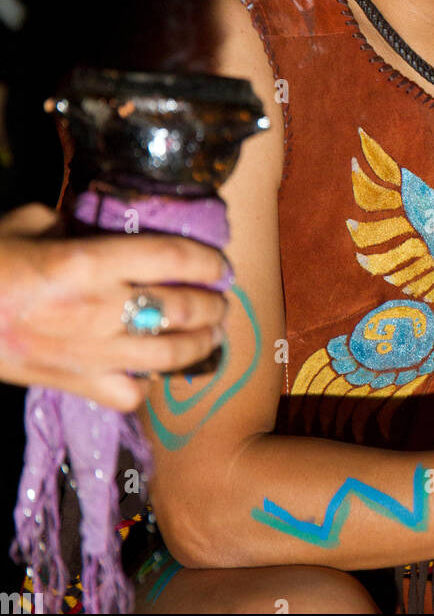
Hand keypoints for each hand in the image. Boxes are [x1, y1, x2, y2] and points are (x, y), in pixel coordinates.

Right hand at [0, 203, 228, 409]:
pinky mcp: (72, 384)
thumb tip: (113, 226)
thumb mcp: (30, 221)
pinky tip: (156, 369)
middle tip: (221, 298)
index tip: (221, 263)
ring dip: (200, 344)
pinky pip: (129, 394)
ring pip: (167, 356)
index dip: (205, 260)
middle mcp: (95, 309)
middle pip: (179, 308)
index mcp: (85, 262)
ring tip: (211, 332)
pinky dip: (150, 384)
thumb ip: (77, 222)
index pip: (168, 258)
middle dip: (211, 304)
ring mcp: (87, 353)